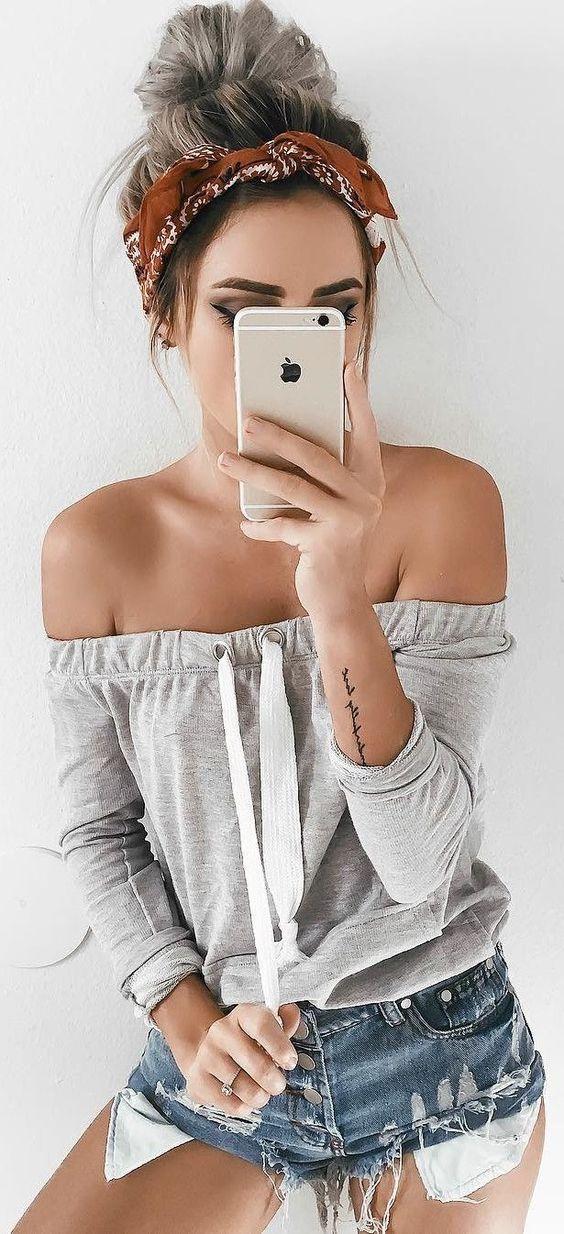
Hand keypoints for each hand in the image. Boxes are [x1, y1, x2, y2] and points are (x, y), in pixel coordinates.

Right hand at [177, 1001, 301, 1117]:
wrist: (211, 1057)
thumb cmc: (248, 1045)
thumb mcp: (267, 1030)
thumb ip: (284, 1023)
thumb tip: (292, 1014)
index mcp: (242, 1015)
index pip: (262, 1024)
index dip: (280, 1045)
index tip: (290, 1062)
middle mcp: (221, 1031)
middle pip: (258, 1063)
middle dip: (275, 1081)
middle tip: (277, 1085)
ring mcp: (206, 1055)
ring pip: (246, 1088)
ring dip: (260, 1096)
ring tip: (260, 1092)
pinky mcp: (197, 1079)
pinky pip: (230, 1104)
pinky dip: (243, 1107)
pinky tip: (243, 1099)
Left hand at [217, 361, 385, 619]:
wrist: (342, 598)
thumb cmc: (330, 543)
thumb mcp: (332, 507)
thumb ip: (319, 478)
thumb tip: (279, 440)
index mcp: (369, 480)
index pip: (367, 431)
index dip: (358, 399)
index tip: (347, 366)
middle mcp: (366, 497)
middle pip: (317, 455)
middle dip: (278, 434)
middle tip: (247, 418)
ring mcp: (349, 521)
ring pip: (294, 487)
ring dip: (255, 472)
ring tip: (227, 461)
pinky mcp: (328, 545)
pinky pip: (285, 527)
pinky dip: (263, 526)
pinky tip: (247, 525)